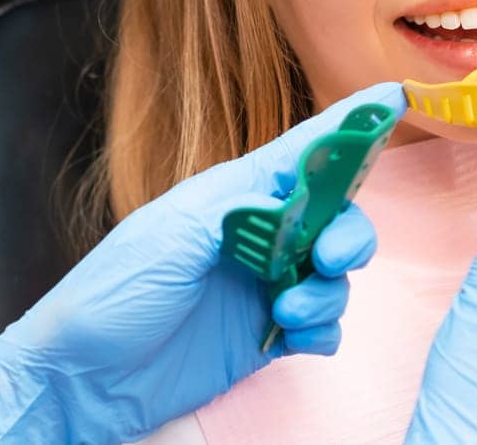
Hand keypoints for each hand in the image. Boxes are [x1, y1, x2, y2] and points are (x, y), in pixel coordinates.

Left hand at [0, 82, 406, 443]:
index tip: (394, 99)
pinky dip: (324, 328)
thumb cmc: (109, 295)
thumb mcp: (169, 237)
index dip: (348, 125)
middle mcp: (252, 233)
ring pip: (330, 271)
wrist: (82, 377)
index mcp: (228, 195)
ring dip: (329, 288)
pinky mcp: (261, 332)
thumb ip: (237, 210)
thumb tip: (289, 195)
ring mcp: (258, 284)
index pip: (299, 150)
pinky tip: (299, 335)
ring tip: (292, 309)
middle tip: (330, 257)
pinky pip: (320, 323)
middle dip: (347, 232)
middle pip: (330, 215)